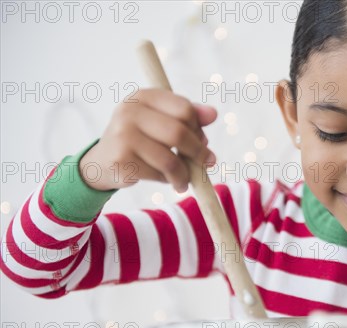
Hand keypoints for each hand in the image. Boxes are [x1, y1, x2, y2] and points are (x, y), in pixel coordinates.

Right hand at [79, 89, 217, 192]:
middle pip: (179, 133)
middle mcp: (130, 112)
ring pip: (170, 160)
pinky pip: (158, 174)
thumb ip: (188, 116)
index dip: (199, 128)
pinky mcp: (122, 159)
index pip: (184, 109)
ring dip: (185, 174)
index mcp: (143, 96)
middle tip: (208, 163)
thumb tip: (213, 114)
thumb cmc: (140, 139)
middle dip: (199, 152)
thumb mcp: (161, 121)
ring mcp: (123, 135)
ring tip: (186, 180)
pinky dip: (168, 181)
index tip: (203, 141)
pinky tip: (168, 181)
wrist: (102, 162)